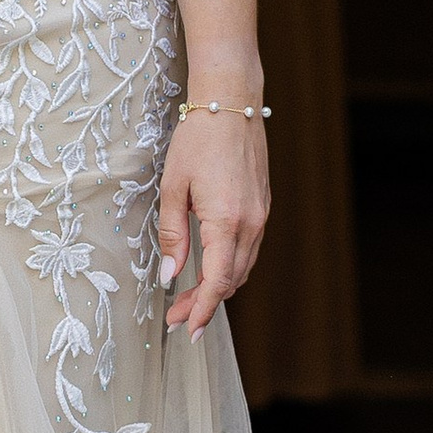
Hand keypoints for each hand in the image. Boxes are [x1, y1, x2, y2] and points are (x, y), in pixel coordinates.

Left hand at [156, 107, 268, 335]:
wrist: (231, 103)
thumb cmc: (198, 140)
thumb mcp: (173, 188)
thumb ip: (173, 235)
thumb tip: (170, 274)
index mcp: (227, 221)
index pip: (218, 281)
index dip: (202, 310)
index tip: (186, 329)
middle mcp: (251, 224)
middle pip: (232, 281)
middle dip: (204, 303)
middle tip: (175, 316)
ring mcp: (261, 216)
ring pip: (242, 267)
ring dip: (218, 287)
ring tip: (188, 298)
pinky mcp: (262, 207)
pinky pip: (248, 249)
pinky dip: (230, 267)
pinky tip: (210, 268)